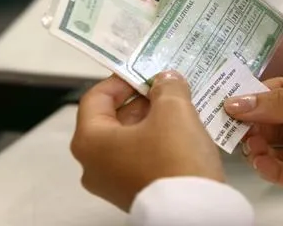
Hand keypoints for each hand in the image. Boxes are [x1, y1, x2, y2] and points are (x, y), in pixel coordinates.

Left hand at [71, 72, 223, 210]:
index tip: (146, 71)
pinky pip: (138, 158)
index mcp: (89, 140)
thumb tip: (166, 80)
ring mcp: (110, 182)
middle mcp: (92, 164)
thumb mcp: (174, 109)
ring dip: (151, 120)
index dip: (122, 80)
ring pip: (127, 140)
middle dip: (141, 100)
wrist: (192, 212)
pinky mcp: (132, 193)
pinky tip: (180, 133)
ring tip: (179, 108)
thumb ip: (167, 86)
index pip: (96, 97)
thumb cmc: (174, 158)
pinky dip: (155, 142)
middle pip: (111, 119)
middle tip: (167, 88)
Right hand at [224, 78, 282, 207]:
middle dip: (251, 122)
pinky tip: (263, 162)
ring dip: (260, 145)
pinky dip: (274, 169)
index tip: (225, 99)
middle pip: (274, 119)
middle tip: (227, 126)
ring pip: (279, 147)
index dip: (252, 95)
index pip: (279, 91)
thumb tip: (243, 101)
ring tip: (246, 145)